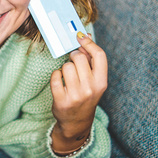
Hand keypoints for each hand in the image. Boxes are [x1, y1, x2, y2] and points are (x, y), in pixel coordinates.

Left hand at [50, 32, 107, 149]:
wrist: (76, 121)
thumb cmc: (86, 96)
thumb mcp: (94, 81)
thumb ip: (92, 59)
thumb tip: (86, 35)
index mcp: (102, 82)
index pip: (99, 55)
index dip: (89, 43)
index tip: (80, 37)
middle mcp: (90, 89)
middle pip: (80, 58)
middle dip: (74, 56)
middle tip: (73, 62)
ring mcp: (76, 96)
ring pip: (66, 66)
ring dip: (64, 67)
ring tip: (68, 75)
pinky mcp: (61, 100)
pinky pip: (55, 76)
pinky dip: (56, 75)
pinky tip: (60, 81)